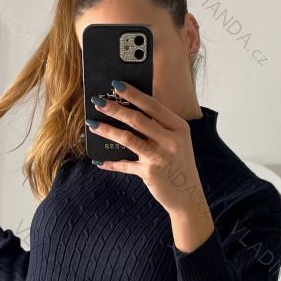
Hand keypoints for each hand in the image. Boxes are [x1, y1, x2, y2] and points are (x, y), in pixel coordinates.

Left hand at [86, 81, 209, 218]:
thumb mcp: (176, 141)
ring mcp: (160, 157)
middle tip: (97, 101)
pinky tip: (98, 160)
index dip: (133, 94)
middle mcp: (171, 140)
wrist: (188, 196)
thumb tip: (128, 111)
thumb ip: (159, 127)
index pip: (152, 105)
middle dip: (115, 108)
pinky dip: (110, 163)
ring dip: (107, 130)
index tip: (116, 84)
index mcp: (178, 127)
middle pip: (138, 120)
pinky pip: (125, 165)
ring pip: (128, 139)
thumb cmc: (178, 165)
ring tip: (92, 124)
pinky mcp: (150, 173)